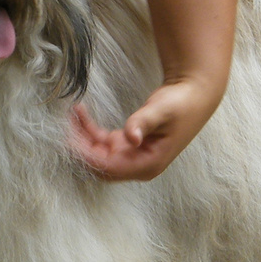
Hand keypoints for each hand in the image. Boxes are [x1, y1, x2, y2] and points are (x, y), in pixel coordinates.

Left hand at [68, 78, 222, 181]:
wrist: (195, 94)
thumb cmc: (182, 104)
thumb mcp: (161, 111)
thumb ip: (143, 123)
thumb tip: (131, 138)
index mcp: (148, 164)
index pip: (109, 167)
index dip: (86, 155)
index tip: (70, 138)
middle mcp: (139, 165)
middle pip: (99, 166)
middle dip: (79, 148)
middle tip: (65, 126)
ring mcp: (133, 156)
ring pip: (97, 154)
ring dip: (82, 137)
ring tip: (72, 114)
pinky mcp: (129, 144)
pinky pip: (102, 143)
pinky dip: (90, 131)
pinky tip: (81, 114)